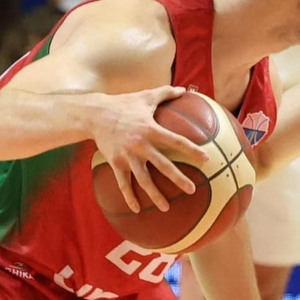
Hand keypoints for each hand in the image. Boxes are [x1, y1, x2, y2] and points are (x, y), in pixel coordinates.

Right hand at [88, 85, 208, 212]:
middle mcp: (140, 145)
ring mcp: (127, 156)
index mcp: (151, 129)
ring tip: (167, 208)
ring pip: (144, 180)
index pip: (176, 141)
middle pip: (163, 165)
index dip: (192, 150)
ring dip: (155, 195)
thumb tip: (185, 89)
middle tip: (192, 190)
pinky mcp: (116, 163)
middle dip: (178, 179)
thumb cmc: (123, 104)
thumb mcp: (145, 96)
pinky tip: (137, 210)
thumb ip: (166, 92)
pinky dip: (129, 197)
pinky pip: (123, 184)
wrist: (94, 115)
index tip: (206, 159)